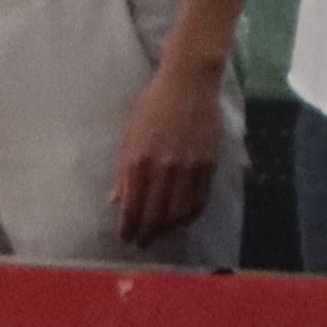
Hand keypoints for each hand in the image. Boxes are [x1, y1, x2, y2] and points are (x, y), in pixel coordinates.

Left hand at [114, 48, 235, 245]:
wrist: (189, 82)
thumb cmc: (153, 105)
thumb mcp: (129, 135)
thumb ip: (124, 171)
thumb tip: (118, 200)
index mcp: (139, 160)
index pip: (133, 206)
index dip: (129, 227)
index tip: (126, 238)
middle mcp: (164, 168)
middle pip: (155, 215)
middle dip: (147, 233)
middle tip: (142, 243)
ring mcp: (189, 168)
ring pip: (179, 213)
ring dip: (168, 229)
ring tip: (161, 234)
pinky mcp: (208, 165)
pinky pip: (200, 200)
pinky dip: (190, 216)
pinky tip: (182, 220)